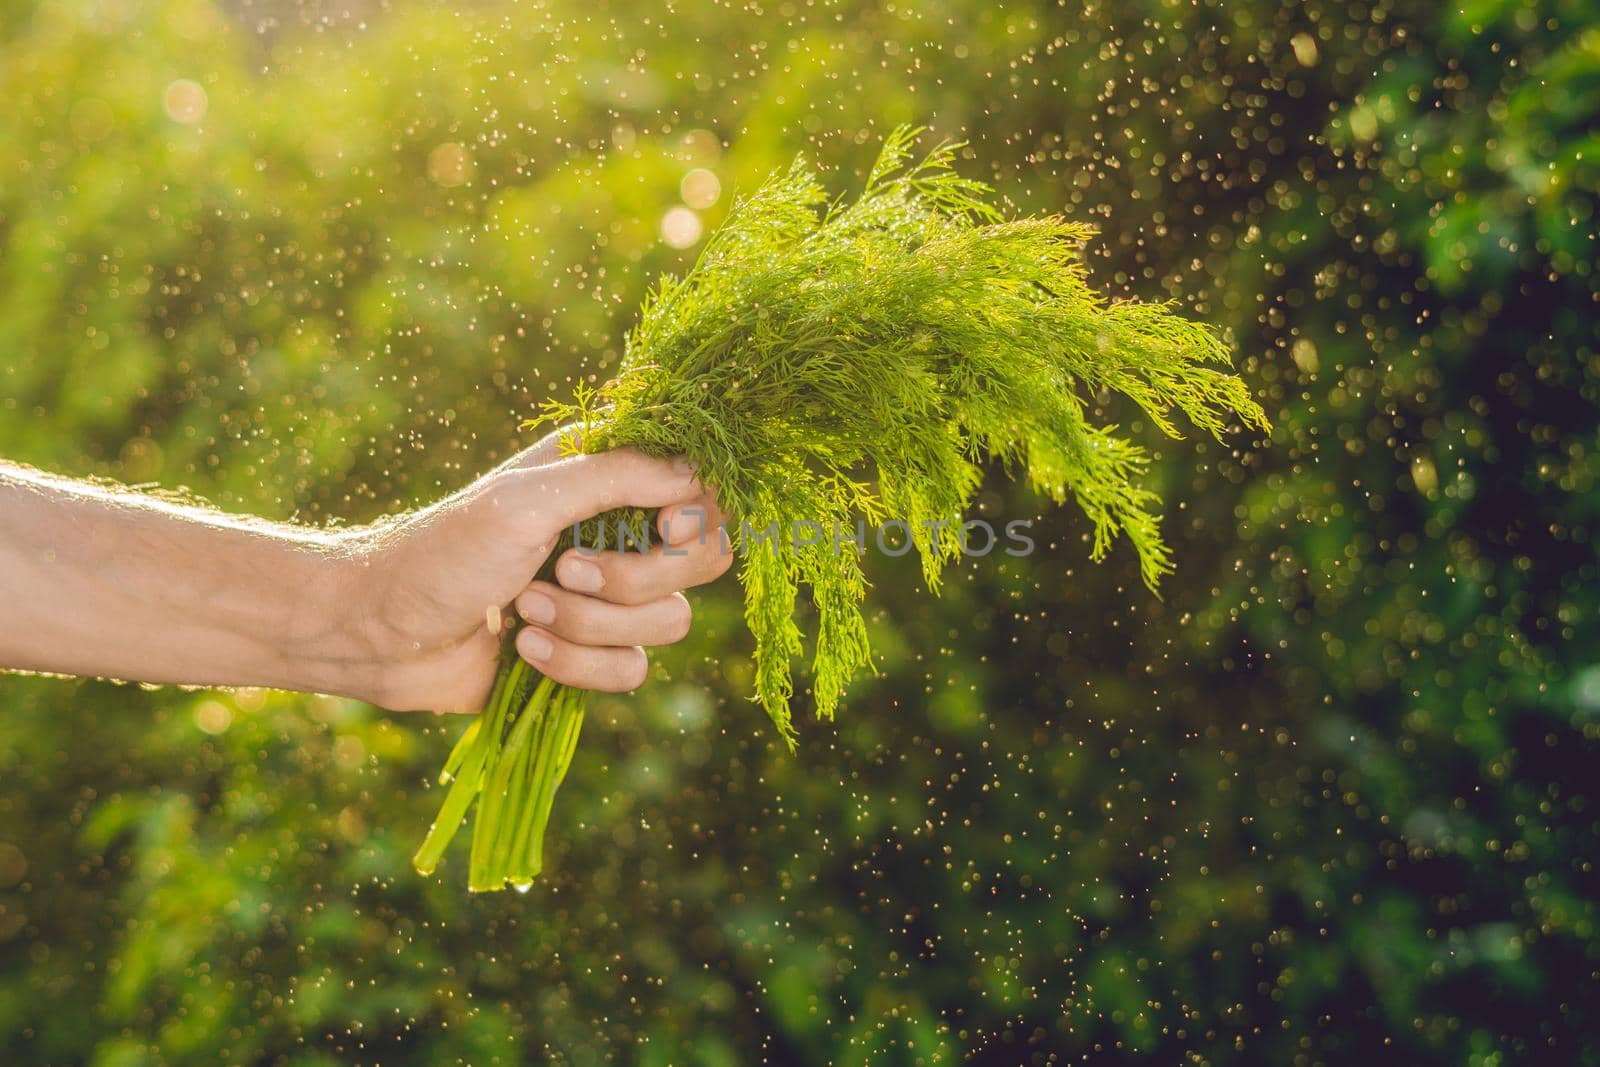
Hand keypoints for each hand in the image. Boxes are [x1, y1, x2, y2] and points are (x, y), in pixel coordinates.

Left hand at [341, 433, 732, 712]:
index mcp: (608, 475)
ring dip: (591, 623)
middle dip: (635, 580)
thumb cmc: (444, 550)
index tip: (660, 530)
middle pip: (704, 559)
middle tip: (566, 571)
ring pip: (670, 621)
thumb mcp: (527, 501)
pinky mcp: (593, 653)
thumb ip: (616, 478)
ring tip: (525, 610)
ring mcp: (610, 597)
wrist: (382, 632)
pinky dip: (577, 664)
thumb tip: (694, 472)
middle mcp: (620, 531)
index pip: (703, 488)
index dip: (695, 515)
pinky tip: (525, 649)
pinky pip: (632, 670)